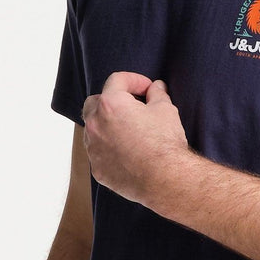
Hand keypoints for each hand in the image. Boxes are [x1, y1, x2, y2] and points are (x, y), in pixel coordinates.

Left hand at [82, 71, 188, 205]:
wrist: (164, 179)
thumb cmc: (165, 142)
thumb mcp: (166, 110)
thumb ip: (157, 94)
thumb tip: (156, 87)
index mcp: (110, 104)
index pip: (117, 81)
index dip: (134, 80)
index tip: (147, 88)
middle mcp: (95, 124)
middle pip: (95, 102)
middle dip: (112, 100)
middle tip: (132, 105)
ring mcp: (93, 148)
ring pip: (93, 129)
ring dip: (107, 125)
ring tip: (128, 130)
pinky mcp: (97, 169)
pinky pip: (98, 152)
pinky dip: (109, 148)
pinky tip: (127, 152)